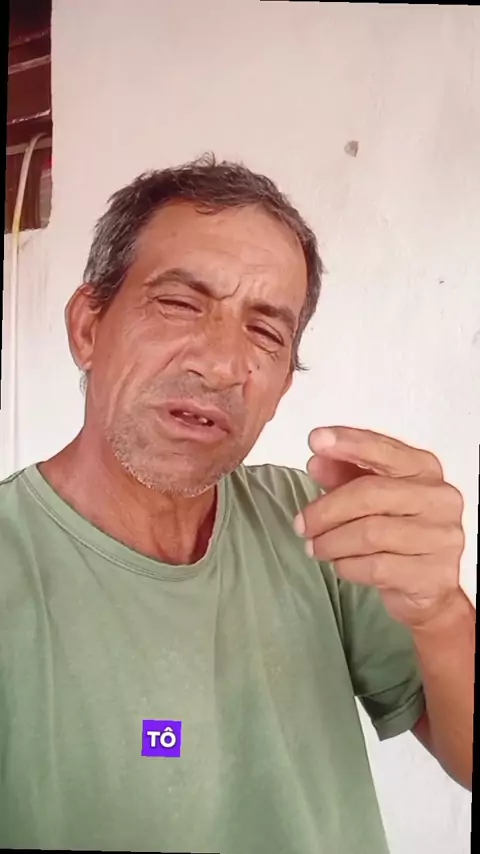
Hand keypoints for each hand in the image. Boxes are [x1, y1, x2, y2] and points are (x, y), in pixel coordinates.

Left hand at [294, 426, 465, 628]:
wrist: (431, 588)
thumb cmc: (398, 534)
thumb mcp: (372, 498)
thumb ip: (346, 476)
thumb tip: (317, 462)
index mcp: (425, 470)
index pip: (384, 450)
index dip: (348, 443)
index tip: (316, 439)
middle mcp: (440, 499)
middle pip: (370, 494)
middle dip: (326, 510)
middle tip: (301, 524)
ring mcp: (441, 538)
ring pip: (370, 534)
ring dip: (332, 542)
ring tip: (316, 548)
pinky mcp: (433, 574)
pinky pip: (376, 567)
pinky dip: (348, 566)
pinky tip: (341, 565)